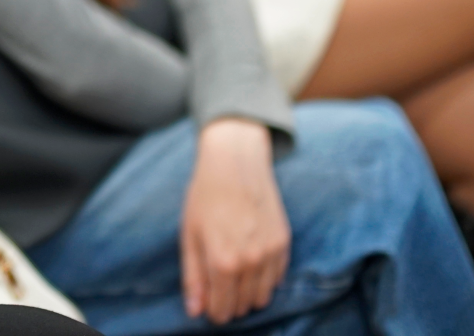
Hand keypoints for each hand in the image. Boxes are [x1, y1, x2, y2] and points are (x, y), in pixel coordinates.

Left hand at [181, 118, 290, 323]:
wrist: (235, 162)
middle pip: (243, 306)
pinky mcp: (284, 242)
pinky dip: (265, 279)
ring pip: (263, 296)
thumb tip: (194, 311)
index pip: (222, 309)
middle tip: (219, 287)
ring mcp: (271, 252)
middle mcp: (251, 261)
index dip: (213, 312)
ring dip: (248, 295)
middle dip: (230, 304)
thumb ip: (193, 276)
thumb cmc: (205, 196)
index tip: (209, 306)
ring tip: (234, 276)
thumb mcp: (189, 235)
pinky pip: (277, 278)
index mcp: (223, 261)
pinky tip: (251, 264)